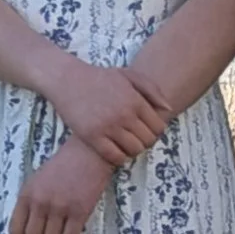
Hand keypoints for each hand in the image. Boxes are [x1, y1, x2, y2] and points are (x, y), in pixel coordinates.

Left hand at [9, 136, 114, 233]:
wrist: (87, 154)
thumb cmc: (63, 167)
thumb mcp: (37, 181)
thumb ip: (31, 202)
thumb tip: (29, 229)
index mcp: (27, 194)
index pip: (15, 228)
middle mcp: (40, 202)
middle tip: (52, 233)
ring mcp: (59, 207)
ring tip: (64, 227)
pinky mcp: (79, 211)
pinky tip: (75, 229)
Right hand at [46, 59, 170, 165]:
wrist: (66, 78)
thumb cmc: (98, 77)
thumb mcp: (128, 75)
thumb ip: (152, 89)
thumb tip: (168, 109)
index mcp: (135, 100)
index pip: (158, 127)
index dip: (155, 132)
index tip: (145, 130)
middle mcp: (124, 114)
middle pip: (148, 141)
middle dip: (145, 142)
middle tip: (135, 138)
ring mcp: (108, 126)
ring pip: (134, 150)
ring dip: (132, 150)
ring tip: (125, 144)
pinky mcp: (92, 135)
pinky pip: (114, 156)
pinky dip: (118, 158)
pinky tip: (114, 151)